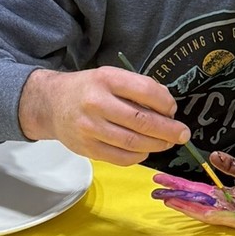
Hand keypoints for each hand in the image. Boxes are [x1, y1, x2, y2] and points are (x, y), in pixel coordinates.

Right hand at [18, 67, 188, 164]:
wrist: (51, 104)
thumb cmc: (89, 89)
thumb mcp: (111, 77)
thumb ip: (138, 89)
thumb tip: (168, 110)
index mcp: (106, 79)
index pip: (146, 91)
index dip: (166, 103)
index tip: (172, 109)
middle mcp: (97, 103)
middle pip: (142, 121)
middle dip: (169, 130)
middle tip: (183, 134)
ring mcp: (90, 128)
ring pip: (134, 142)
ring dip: (157, 145)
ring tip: (167, 142)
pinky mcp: (88, 149)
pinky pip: (122, 158)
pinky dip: (139, 156)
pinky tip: (145, 150)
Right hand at [151, 151, 234, 230]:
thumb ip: (232, 166)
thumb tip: (212, 156)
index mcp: (229, 194)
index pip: (199, 189)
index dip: (180, 184)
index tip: (161, 179)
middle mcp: (229, 205)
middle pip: (197, 201)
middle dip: (177, 196)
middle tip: (155, 191)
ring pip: (207, 211)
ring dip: (188, 207)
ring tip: (169, 201)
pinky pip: (227, 218)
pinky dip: (211, 214)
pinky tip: (198, 210)